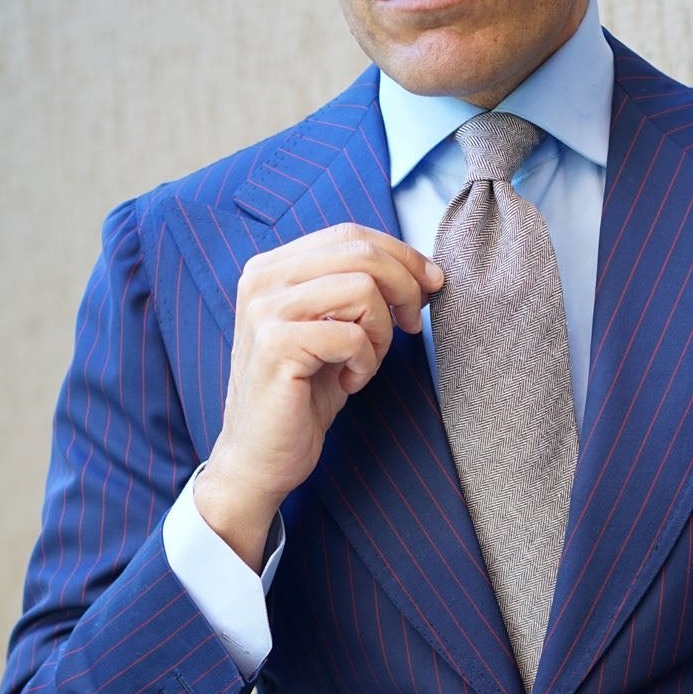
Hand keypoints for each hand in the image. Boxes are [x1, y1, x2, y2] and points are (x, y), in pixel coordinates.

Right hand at [194, 224, 443, 569]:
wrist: (260, 458)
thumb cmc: (302, 399)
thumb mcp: (335, 334)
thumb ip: (361, 295)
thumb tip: (422, 273)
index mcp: (274, 268)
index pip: (350, 235)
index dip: (401, 255)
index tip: (432, 285)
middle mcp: (263, 278)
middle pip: (360, 252)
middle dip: (404, 287)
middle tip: (413, 327)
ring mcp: (265, 309)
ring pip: (361, 288)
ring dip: (381, 332)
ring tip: (364, 363)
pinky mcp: (275, 345)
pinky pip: (350, 335)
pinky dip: (365, 363)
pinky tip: (349, 383)